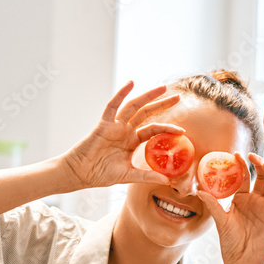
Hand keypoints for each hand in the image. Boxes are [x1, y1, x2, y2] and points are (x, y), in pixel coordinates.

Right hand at [60, 81, 184, 188]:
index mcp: (131, 141)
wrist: (81, 174)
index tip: (182, 131)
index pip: (153, 130)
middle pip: (147, 113)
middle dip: (162, 104)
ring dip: (148, 96)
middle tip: (178, 97)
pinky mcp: (104, 124)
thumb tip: (168, 181)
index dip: (167, 128)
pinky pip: (113, 106)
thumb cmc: (101, 174)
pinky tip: (131, 83)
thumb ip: (147, 176)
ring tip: (162, 88)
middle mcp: (125, 130)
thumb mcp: (128, 176)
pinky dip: (121, 93)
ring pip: (134, 106)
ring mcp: (115, 126)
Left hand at [198, 154, 263, 263]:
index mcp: (241, 198)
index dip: (242, 164)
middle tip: (254, 156)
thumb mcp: (220, 222)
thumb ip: (213, 205)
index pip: (244, 176)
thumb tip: (199, 190)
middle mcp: (255, 200)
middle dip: (260, 164)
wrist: (243, 262)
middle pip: (261, 176)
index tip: (237, 154)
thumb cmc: (230, 243)